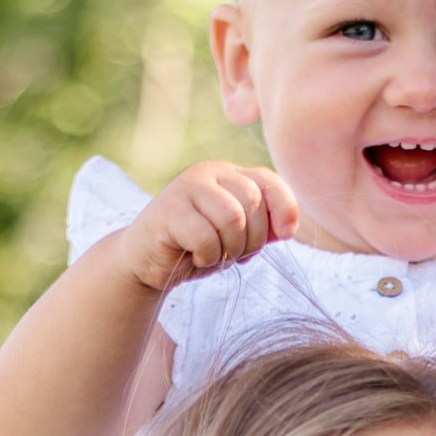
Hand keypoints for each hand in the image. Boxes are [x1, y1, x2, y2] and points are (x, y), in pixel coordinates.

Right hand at [117, 162, 298, 293]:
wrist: (146, 262)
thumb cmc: (195, 248)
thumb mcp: (237, 239)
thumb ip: (263, 229)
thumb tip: (289, 228)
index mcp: (229, 175)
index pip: (269, 181)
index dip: (285, 208)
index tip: (287, 235)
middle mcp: (209, 173)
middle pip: (252, 202)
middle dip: (253, 240)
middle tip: (234, 254)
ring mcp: (186, 188)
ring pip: (232, 218)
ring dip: (230, 249)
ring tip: (214, 255)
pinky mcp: (168, 210)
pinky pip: (206, 237)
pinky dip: (207, 257)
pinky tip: (194, 257)